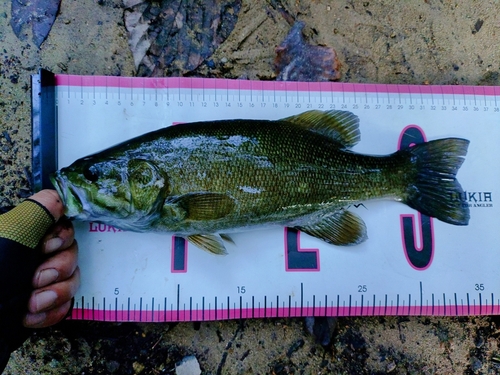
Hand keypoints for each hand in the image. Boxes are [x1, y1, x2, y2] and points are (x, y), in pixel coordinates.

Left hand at [23, 190, 79, 327]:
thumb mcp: (7, 238)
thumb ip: (34, 214)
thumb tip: (57, 197)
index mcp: (21, 234)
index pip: (60, 223)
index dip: (61, 236)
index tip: (47, 246)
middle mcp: (30, 255)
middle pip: (70, 252)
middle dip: (59, 268)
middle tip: (36, 280)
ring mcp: (36, 282)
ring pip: (71, 279)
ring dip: (56, 293)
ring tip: (33, 303)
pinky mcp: (40, 306)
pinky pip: (65, 304)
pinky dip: (52, 312)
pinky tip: (32, 316)